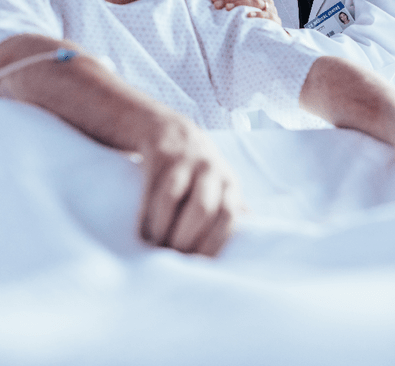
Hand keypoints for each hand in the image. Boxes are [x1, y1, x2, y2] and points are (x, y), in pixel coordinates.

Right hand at [137, 114, 242, 255]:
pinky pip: (152, 191)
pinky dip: (147, 217)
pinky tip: (143, 234)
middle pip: (203, 209)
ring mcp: (185, 161)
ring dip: (164, 229)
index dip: (214, 242)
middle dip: (187, 239)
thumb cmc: (198, 170)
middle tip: (174, 258)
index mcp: (229, 183)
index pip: (228, 216)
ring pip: (174, 199)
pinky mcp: (161, 157)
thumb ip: (232, 209)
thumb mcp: (221, 184)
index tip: (198, 263)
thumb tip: (251, 239)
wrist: (170, 130)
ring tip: (156, 248)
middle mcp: (210, 170)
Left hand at [212, 0, 281, 24]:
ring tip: (228, 8)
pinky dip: (256, 14)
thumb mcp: (248, 4)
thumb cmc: (258, 16)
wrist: (274, 31)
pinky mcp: (275, 19)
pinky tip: (247, 15)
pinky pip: (266, 15)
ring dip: (239, 5)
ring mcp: (271, 8)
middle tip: (216, 5)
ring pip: (254, 2)